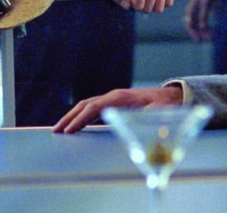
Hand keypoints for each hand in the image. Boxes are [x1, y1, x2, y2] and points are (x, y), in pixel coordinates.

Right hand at [53, 85, 184, 133]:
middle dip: (69, 117)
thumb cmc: (165, 105)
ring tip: (59, 129)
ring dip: (72, 116)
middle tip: (56, 131)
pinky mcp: (113, 104)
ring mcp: (112, 99)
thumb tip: (140, 123)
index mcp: (121, 98)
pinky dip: (81, 116)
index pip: (94, 108)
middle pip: (85, 105)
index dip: (80, 119)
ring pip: (86, 106)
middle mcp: (113, 96)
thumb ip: (149, 116)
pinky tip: (75, 126)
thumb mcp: (160, 111)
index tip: (69, 130)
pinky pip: (92, 109)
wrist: (170, 96)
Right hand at [184, 0, 214, 41]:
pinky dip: (207, 29)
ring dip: (204, 33)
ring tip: (211, 38)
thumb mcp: (205, 2)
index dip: (192, 33)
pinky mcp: (202, 15)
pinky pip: (203, 25)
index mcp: (190, 10)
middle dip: (200, 35)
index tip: (198, 40)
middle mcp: (192, 14)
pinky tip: (212, 33)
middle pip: (194, 28)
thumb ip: (203, 14)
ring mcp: (197, 14)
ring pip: (199, 27)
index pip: (189, 25)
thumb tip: (202, 27)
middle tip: (207, 39)